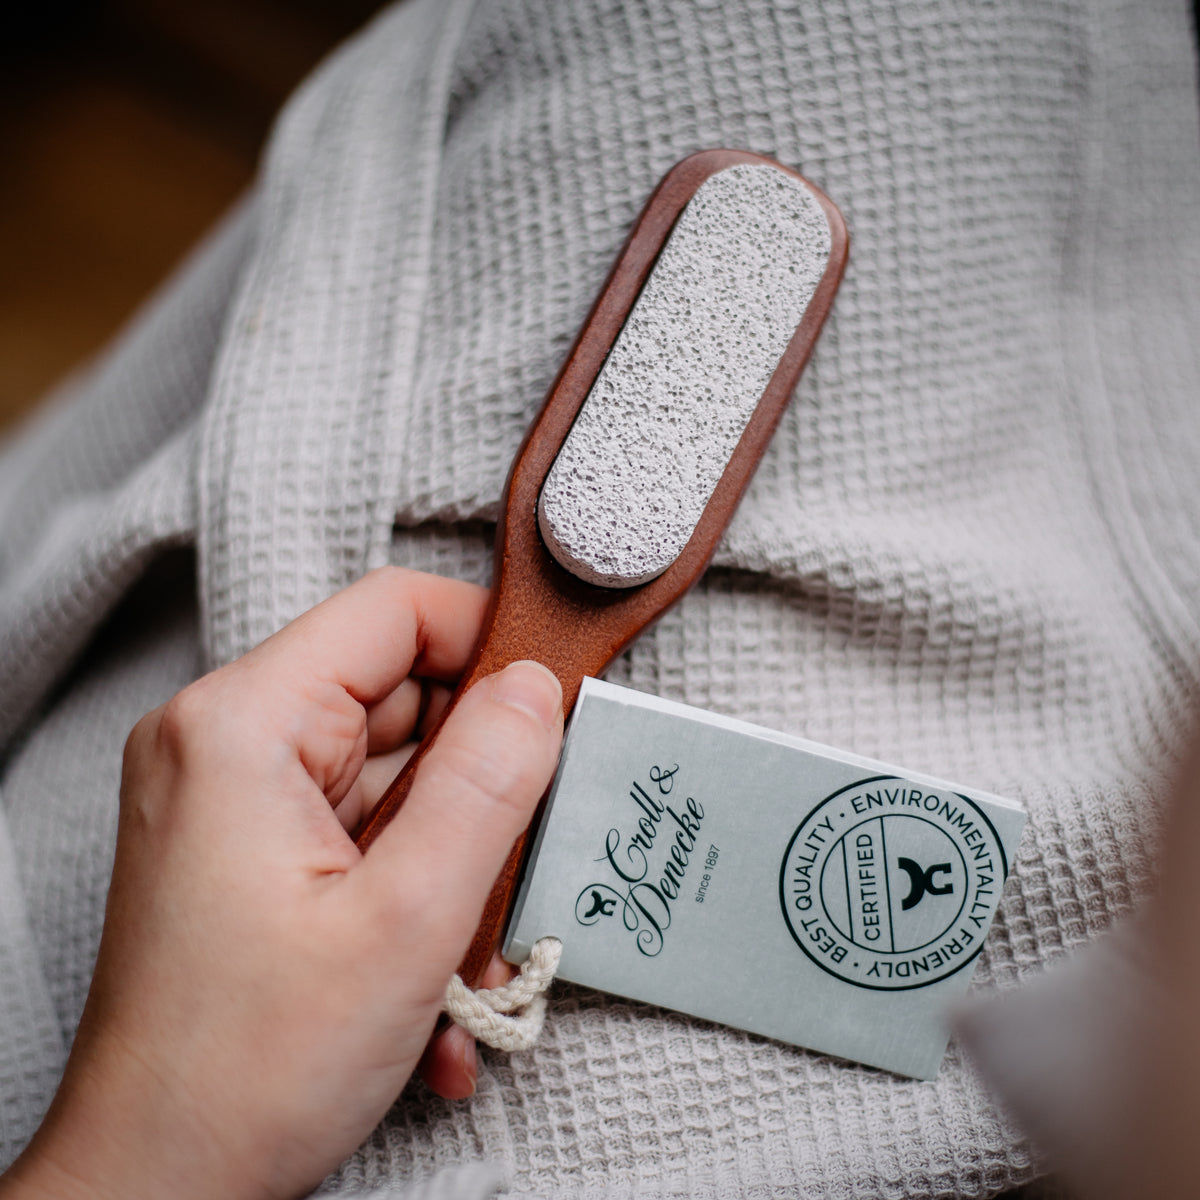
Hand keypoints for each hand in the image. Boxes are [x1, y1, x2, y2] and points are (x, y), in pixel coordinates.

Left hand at [0, 567, 562, 1199]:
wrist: (154, 1189)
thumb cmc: (246, 1071)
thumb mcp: (406, 920)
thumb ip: (487, 785)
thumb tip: (535, 689)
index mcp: (243, 725)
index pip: (392, 612)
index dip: (487, 641)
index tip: (553, 703)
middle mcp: (228, 743)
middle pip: (402, 700)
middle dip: (476, 787)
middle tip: (513, 865)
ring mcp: (238, 798)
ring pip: (395, 777)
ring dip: (451, 863)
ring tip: (463, 956)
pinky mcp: (253, 847)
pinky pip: (366, 833)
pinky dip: (413, 893)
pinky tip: (430, 986)